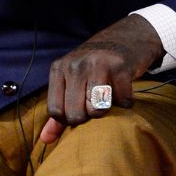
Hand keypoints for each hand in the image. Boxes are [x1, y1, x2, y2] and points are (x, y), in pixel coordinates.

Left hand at [39, 15, 164, 143]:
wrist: (130, 35)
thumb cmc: (98, 63)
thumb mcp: (73, 80)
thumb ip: (59, 110)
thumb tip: (45, 140)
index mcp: (59, 69)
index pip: (56, 110)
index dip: (69, 118)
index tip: (81, 109)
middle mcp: (76, 65)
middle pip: (76, 114)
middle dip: (89, 116)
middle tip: (98, 104)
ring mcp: (98, 65)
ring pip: (97, 109)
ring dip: (108, 109)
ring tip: (110, 98)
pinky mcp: (121, 66)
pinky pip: (122, 100)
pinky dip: (127, 101)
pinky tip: (125, 90)